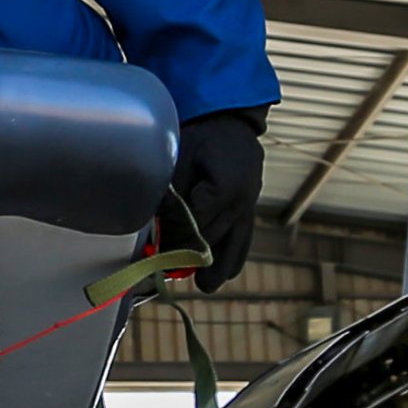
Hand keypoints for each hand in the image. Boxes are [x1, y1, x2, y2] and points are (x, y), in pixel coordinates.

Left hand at [166, 107, 265, 291]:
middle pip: (212, 237)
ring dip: (215, 266)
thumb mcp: (181, 157)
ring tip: (203, 285)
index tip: (155, 247)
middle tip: (162, 269)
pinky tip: (223, 275)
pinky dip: (233, 258)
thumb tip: (157, 222)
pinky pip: (244, 240)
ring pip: (233, 245)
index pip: (196, 222)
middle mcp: (243, 201)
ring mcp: (250, 207)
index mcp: (226, 186)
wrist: (230, 122)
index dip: (174, 235)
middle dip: (186, 253)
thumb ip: (171, 190)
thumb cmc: (200, 137)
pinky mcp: (251, 211)